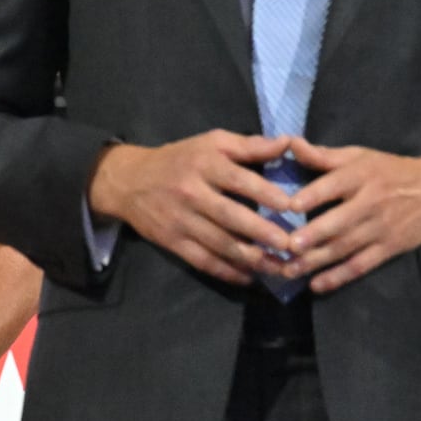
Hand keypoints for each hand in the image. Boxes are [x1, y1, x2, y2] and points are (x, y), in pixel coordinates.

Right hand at [88, 131, 295, 284]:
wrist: (128, 182)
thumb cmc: (179, 159)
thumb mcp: (210, 143)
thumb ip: (249, 145)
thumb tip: (288, 142)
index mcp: (203, 164)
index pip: (238, 180)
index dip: (265, 193)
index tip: (291, 207)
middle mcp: (191, 193)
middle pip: (230, 216)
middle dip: (262, 233)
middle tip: (291, 246)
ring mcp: (180, 220)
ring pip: (220, 244)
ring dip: (252, 259)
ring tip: (280, 268)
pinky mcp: (173, 242)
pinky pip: (204, 261)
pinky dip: (229, 272)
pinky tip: (250, 278)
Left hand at [281, 136, 420, 292]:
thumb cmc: (389, 171)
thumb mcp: (359, 156)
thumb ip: (324, 155)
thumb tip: (291, 143)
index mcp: (361, 176)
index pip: (336, 185)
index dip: (314, 195)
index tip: (291, 205)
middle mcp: (371, 203)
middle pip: (340, 222)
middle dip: (314, 235)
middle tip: (288, 246)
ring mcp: (381, 229)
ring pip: (346, 247)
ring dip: (317, 261)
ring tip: (289, 270)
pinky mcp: (389, 250)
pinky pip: (361, 265)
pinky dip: (339, 277)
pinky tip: (316, 284)